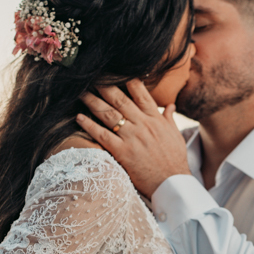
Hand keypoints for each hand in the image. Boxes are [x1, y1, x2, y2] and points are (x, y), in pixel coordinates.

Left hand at [77, 80, 190, 196]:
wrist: (172, 183)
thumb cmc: (175, 160)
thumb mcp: (175, 136)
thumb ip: (169, 118)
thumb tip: (169, 105)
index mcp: (155, 119)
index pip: (140, 93)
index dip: (127, 79)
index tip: (115, 70)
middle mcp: (142, 124)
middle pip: (120, 99)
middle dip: (105, 85)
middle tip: (91, 75)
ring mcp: (132, 137)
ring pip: (109, 114)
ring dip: (93, 101)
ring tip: (80, 91)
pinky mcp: (122, 152)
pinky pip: (102, 135)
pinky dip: (90, 125)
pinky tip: (78, 117)